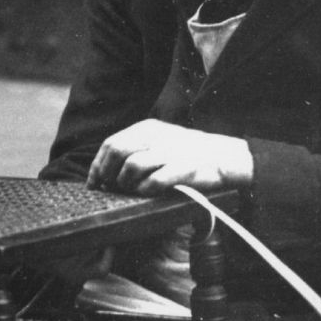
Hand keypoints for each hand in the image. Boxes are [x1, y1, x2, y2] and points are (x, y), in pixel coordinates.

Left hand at [87, 119, 253, 194]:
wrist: (226, 157)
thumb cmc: (188, 153)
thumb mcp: (161, 140)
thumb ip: (135, 148)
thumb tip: (104, 170)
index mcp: (148, 128)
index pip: (111, 144)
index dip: (97, 165)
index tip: (94, 183)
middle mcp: (156, 136)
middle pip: (116, 152)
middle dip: (108, 174)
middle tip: (111, 188)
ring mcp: (170, 151)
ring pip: (131, 165)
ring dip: (126, 183)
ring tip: (133, 189)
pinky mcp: (182, 168)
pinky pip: (153, 181)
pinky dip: (145, 190)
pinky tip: (149, 192)